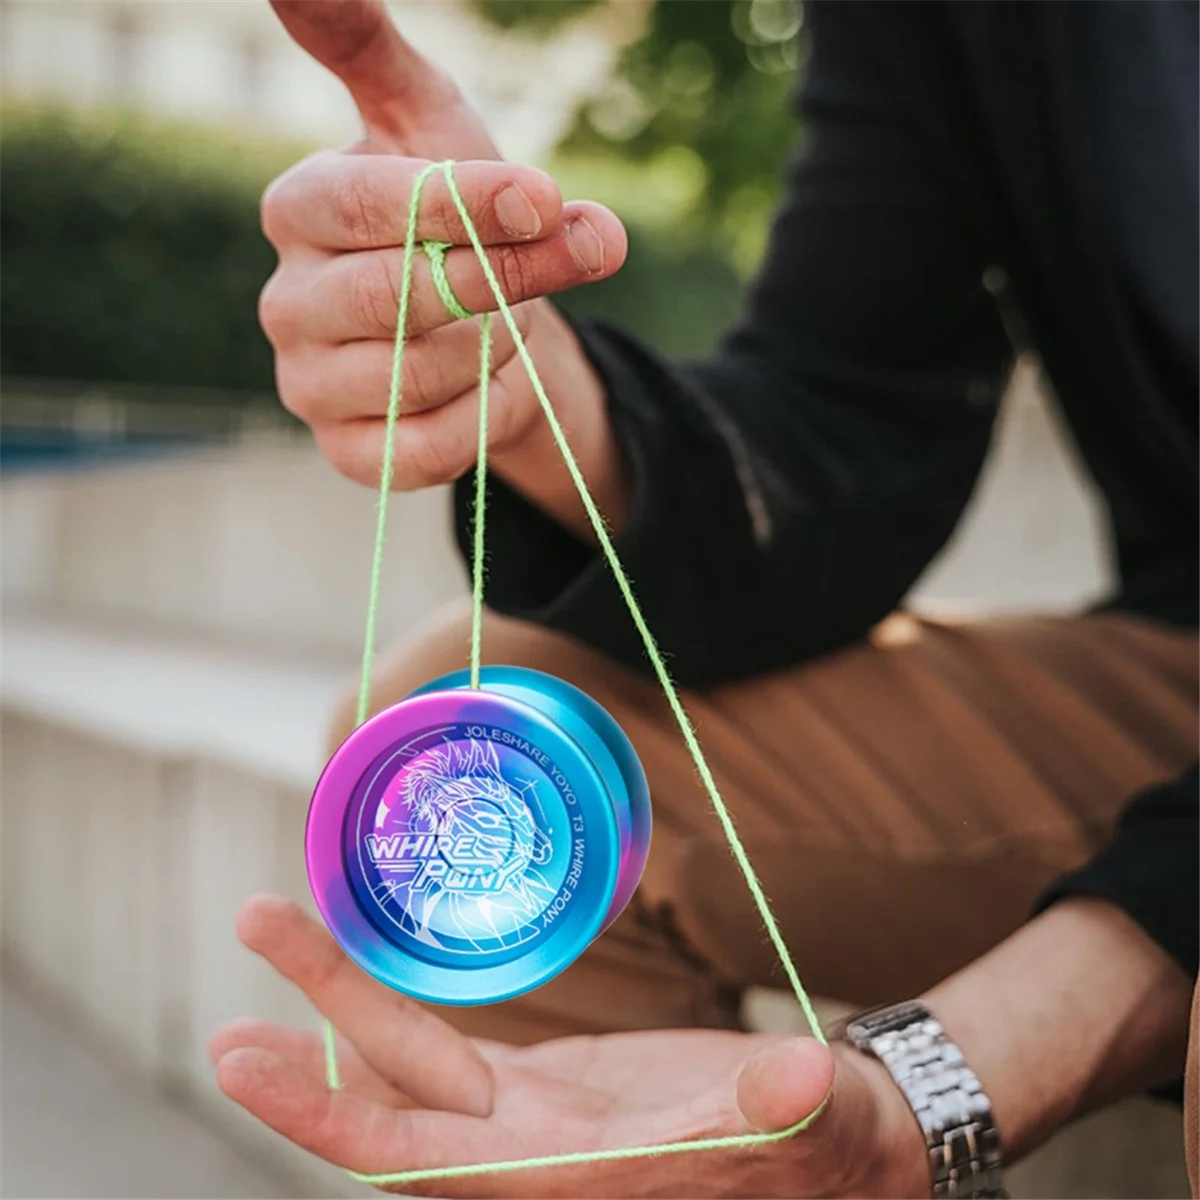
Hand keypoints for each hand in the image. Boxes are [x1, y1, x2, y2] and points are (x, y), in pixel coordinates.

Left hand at [211, 896, 928, 1197]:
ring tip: (279, 927)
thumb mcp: (812, 1115)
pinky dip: (396, 1017)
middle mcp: (531, 1155)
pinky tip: (358, 986)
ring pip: (413, 1065)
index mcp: (571, 1177)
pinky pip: (451, 1052)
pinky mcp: (550, 1087)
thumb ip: (785, 1098)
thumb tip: (798, 1074)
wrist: (833, 1136)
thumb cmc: (826, 1140)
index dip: (326, 1121)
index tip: (243, 1068)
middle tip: (235, 981)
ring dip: (342, 1006)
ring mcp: (534, 1117)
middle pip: (390, 1105)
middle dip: (304, 1054)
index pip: (422, 1161)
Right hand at [262, 0, 630, 534]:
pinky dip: (486, 416)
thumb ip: (369, 49)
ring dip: (497, 347)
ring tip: (504, 319)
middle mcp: (287, 302)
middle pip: (400, 297)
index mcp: (298, 208)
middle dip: (507, 277)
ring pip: (422, 378)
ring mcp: (310, 387)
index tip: (546, 196)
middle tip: (584, 250)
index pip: (367, 205)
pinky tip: (490, 381)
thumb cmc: (456, 212)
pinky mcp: (350, 455)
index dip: (465, 203)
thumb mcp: (432, 120)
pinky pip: (429, 451)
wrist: (478, 322)